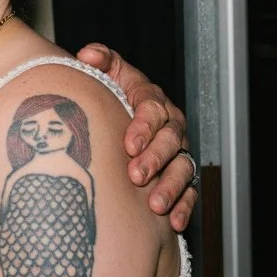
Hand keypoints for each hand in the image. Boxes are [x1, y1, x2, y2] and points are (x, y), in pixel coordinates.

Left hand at [77, 42, 195, 231]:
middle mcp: (169, 126)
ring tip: (155, 205)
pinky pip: (188, 192)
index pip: (153, 110)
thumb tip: (88, 55)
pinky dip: (183, 207)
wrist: (117, 116)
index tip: (129, 144)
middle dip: (155, 160)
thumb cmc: (111, 93)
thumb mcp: (107, 72)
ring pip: (182, 169)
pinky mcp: (179, 175)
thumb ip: (100, 60)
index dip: (143, 127)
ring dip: (170, 188)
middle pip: (170, 142)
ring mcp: (177, 152)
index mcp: (152, 100)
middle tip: (137, 176)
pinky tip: (173, 222)